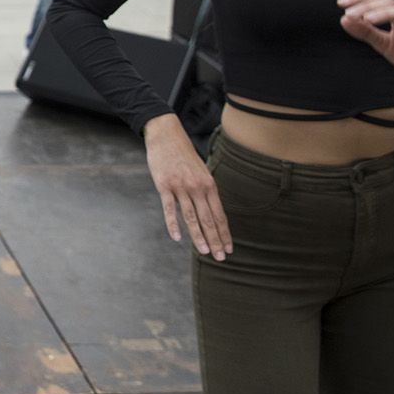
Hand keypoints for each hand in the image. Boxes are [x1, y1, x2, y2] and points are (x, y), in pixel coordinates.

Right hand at [143, 115, 230, 259]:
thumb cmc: (183, 155)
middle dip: (216, 240)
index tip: (229, 249)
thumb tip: (211, 211)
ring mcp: (181, 187)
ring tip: (205, 252)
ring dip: (199, 237)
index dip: (225, 233)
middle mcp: (198, 187)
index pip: (219, 215)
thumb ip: (205, 190)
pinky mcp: (164, 186)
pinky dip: (173, 225)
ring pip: (192, 217)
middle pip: (208, 219)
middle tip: (220, 258)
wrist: (166, 135)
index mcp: (209, 185)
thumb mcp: (200, 171)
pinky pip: (170, 209)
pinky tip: (177, 238)